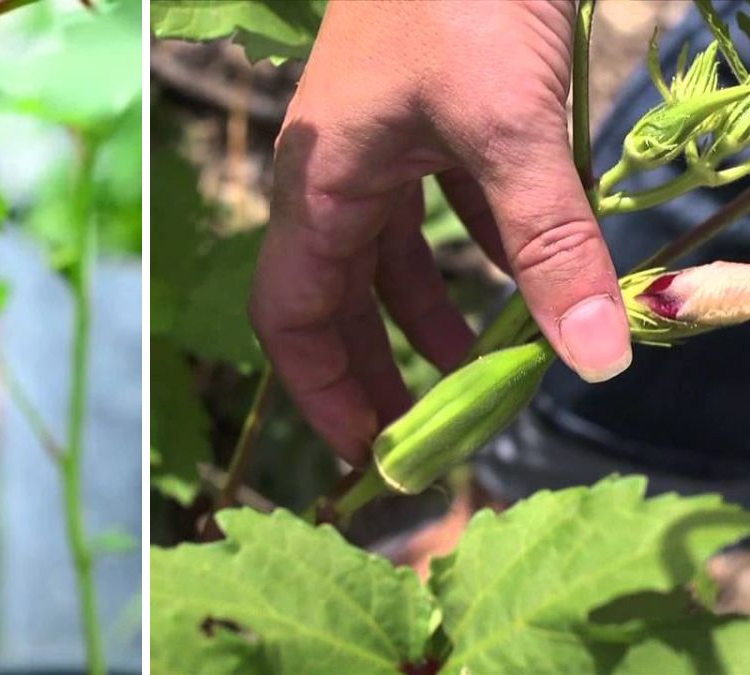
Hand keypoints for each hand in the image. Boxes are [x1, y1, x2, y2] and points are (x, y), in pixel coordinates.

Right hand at [249, 0, 631, 464]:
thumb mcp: (511, 128)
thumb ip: (553, 244)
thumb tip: (598, 358)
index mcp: (320, 185)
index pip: (291, 315)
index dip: (321, 392)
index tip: (371, 452)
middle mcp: (335, 176)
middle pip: (335, 300)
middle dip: (373, 371)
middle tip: (422, 437)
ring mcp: (377, 147)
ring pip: (384, 260)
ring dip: (423, 322)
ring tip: (474, 374)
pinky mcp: (424, 122)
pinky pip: (434, 212)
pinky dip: (472, 256)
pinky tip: (519, 282)